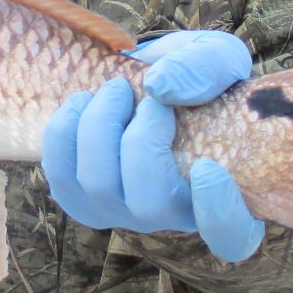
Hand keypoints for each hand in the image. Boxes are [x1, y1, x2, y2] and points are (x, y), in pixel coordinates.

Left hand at [40, 30, 265, 261]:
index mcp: (227, 194)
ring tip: (115, 91)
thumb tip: (161, 87)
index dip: (219, 212)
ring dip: (101, 126)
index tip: (206, 166)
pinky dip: (66, 130)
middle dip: (142, 140)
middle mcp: (175, 215)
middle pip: (150, 206)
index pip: (231, 235)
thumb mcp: (217, 57)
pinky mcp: (82, 199)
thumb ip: (205, 68)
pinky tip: (85, 102)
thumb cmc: (197, 76)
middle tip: (150, 98)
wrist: (151, 78)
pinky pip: (61, 175)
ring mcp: (125, 213)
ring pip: (99, 188)